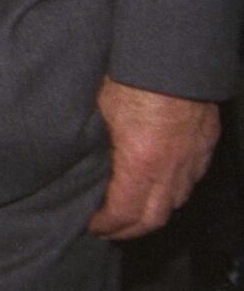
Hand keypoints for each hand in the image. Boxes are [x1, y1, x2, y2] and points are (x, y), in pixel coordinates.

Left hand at [89, 77, 221, 239]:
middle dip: (129, 230)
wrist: (173, 58)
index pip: (124, 212)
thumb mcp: (100, 113)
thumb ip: (98, 146)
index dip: (107, 224)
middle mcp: (172, 169)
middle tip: (109, 231)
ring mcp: (193, 159)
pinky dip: (172, 192)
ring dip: (152, 212)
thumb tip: (85, 164)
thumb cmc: (131, 80)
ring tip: (131, 213)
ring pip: (175, 201)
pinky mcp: (206, 146)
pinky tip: (159, 187)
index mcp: (141, 164)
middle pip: (154, 218)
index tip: (91, 225)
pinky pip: (190, 180)